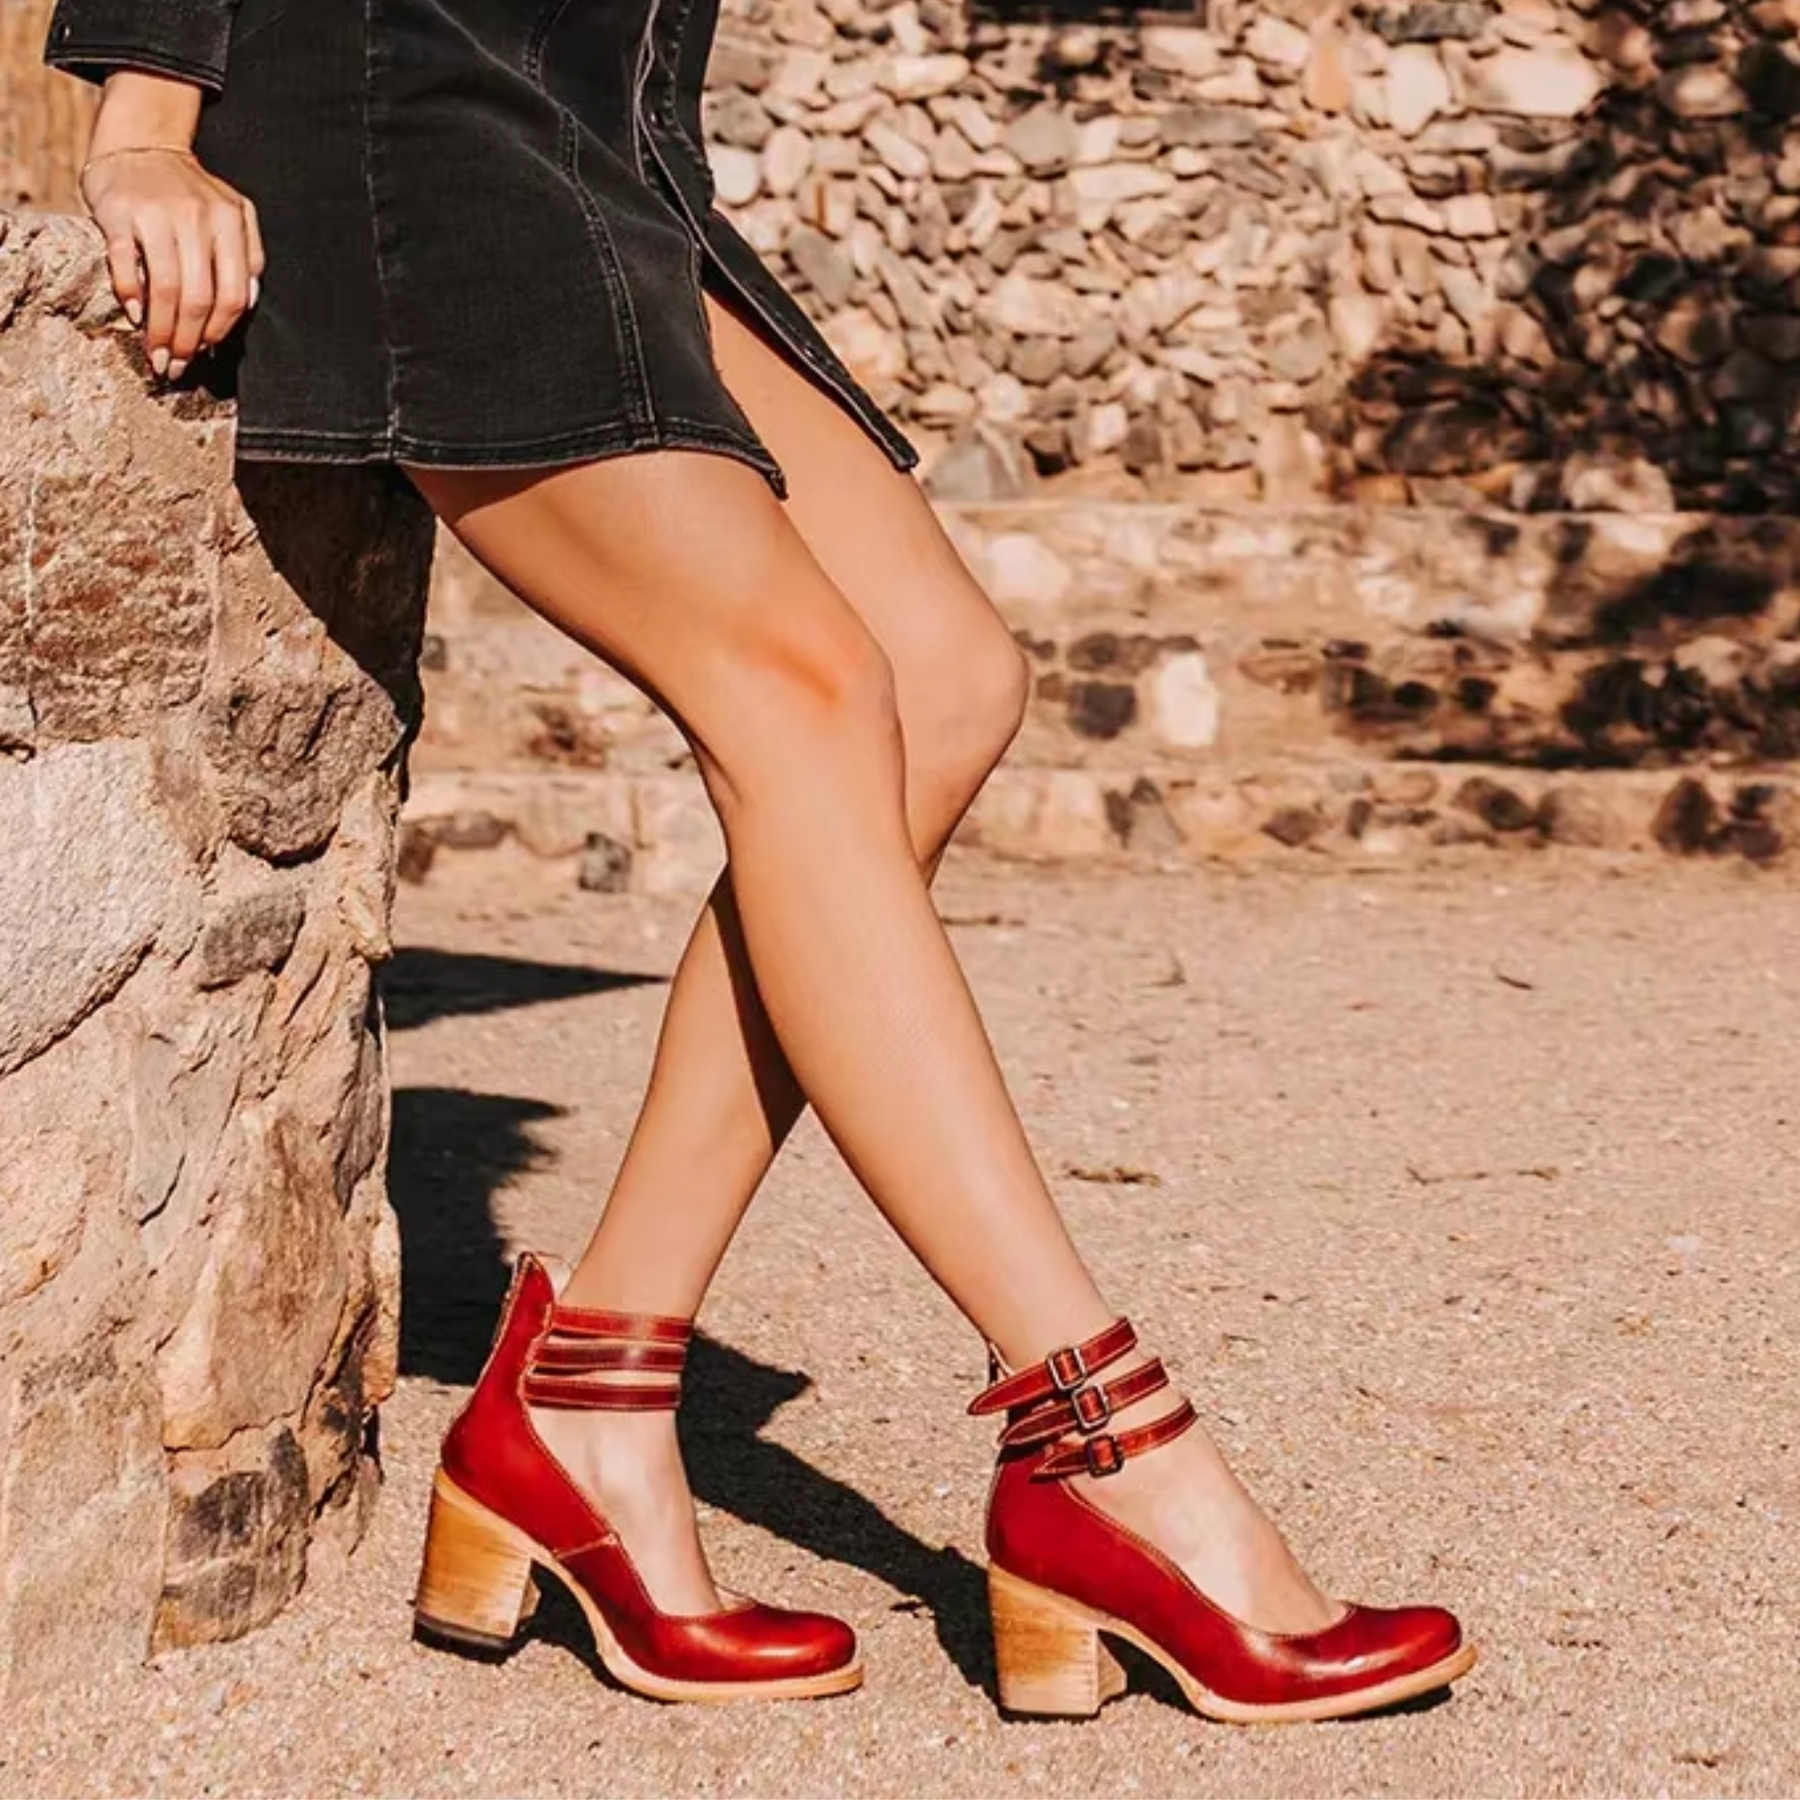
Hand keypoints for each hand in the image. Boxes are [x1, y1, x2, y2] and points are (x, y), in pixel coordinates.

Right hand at [79, 79, 264, 381]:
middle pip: (199, 297)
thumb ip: (247, 256)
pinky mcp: (119, 212)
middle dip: (188, 340)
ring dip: (160, 329)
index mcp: (231, 222)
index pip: (233, 293)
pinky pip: (125, 263)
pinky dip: (130, 295)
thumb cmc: (189, 194)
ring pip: (166, 287)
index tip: (205, 352)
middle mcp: (197, 217)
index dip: (219, 331)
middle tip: (176, 365)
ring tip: (156, 354)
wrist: (140, 145)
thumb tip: (245, 305)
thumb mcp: (231, 216)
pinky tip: (135, 315)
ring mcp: (157, 213)